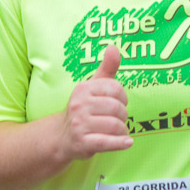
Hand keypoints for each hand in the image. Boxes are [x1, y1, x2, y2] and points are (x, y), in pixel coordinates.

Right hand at [60, 45, 132, 159]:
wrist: (61, 136)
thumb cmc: (83, 108)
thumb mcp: (93, 86)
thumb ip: (107, 68)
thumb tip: (113, 47)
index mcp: (83, 88)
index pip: (116, 89)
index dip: (123, 97)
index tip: (119, 103)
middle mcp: (79, 105)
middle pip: (117, 108)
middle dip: (123, 116)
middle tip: (118, 119)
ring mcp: (80, 124)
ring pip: (115, 126)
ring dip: (122, 130)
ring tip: (118, 131)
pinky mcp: (82, 143)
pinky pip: (108, 142)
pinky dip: (121, 143)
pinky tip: (127, 142)